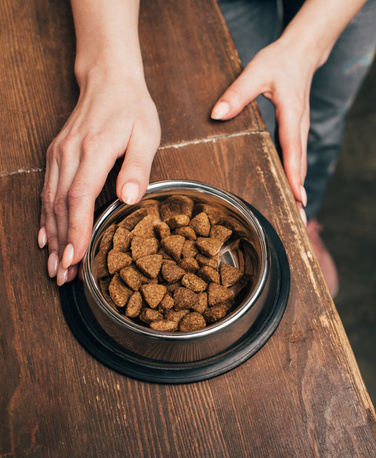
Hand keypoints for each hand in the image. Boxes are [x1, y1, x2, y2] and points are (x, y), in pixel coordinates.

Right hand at [39, 67, 159, 285]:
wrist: (109, 80)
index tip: (75, 258)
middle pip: (61, 206)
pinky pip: (48, 191)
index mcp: (94, 150)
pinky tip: (46, 238)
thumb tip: (129, 199)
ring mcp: (60, 154)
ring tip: (56, 267)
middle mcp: (70, 154)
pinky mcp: (58, 155)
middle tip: (65, 276)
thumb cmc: (133, 109)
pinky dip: (46, 217)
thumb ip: (139, 168)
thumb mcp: (146, 134)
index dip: (77, 231)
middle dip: (63, 244)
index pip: (80, 197)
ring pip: (51, 201)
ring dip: (53, 236)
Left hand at [211, 39, 313, 212]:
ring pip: (301, 163)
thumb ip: (237, 93)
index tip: (298, 195)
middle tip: (299, 218)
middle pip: (301, 164)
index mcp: (291, 113)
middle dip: (300, 191)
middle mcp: (300, 125)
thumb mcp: (256, 72)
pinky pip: (298, 157)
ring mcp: (301, 129)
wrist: (303, 53)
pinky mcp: (298, 130)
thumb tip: (217, 114)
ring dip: (299, 187)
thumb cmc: (281, 61)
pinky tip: (292, 189)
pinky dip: (296, 175)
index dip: (295, 174)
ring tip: (298, 213)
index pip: (293, 149)